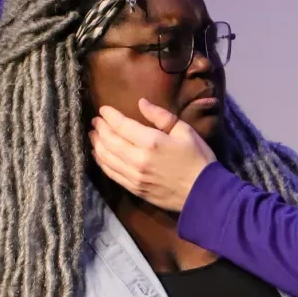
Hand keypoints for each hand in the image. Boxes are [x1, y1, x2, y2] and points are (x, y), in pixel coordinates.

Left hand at [89, 100, 217, 211]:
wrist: (204, 193)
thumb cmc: (198, 159)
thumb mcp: (185, 131)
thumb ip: (161, 116)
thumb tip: (141, 103)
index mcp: (151, 142)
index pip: (122, 125)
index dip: (110, 116)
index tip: (103, 110)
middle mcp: (138, 159)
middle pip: (109, 141)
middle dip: (100, 129)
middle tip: (96, 121)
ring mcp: (134, 176)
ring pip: (106, 157)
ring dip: (97, 144)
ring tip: (94, 135)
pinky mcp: (134, 188)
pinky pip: (111, 173)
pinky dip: (102, 162)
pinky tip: (99, 155)